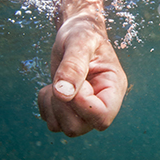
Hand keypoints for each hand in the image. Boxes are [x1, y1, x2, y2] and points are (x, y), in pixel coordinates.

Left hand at [38, 16, 127, 135]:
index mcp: (113, 88)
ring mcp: (85, 110)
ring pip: (65, 128)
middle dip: (63, 105)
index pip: (102, 117)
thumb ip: (73, 65)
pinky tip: (52, 87)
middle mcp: (102, 103)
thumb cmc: (83, 33)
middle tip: (62, 81)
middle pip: (79, 127)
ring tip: (56, 82)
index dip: (81, 104)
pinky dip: (46, 106)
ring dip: (53, 106)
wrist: (76, 32)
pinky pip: (52, 123)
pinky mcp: (69, 110)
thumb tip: (63, 93)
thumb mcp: (79, 42)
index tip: (75, 82)